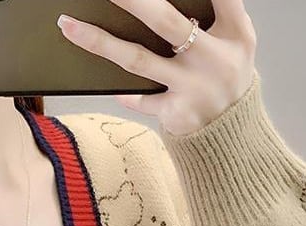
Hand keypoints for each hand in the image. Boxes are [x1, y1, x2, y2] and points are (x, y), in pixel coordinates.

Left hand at [57, 0, 256, 136]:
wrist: (231, 132)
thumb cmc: (225, 73)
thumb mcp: (236, 38)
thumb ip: (218, 9)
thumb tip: (160, 1)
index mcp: (235, 32)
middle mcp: (214, 59)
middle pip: (164, 21)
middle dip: (131, 1)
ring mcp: (192, 88)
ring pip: (138, 60)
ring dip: (100, 42)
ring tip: (69, 25)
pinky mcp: (176, 112)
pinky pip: (140, 98)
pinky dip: (123, 92)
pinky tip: (103, 83)